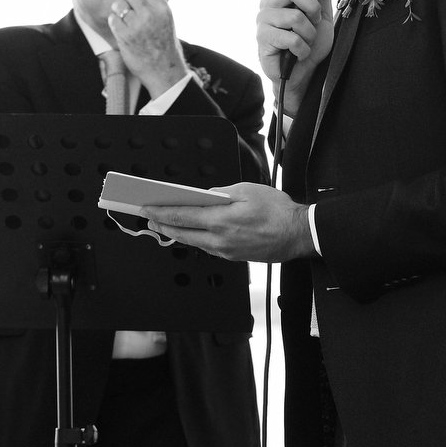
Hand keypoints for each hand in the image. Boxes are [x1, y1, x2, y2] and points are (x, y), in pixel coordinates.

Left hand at [107, 0, 187, 96]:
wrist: (164, 71)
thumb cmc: (164, 45)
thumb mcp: (167, 20)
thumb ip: (154, 5)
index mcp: (163, 9)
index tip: (137, 1)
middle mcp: (150, 15)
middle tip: (127, 8)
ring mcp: (137, 26)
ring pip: (118, 4)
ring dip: (118, 11)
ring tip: (124, 20)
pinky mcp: (125, 37)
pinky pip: (112, 19)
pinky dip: (114, 23)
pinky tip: (121, 30)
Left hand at [142, 181, 313, 263]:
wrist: (299, 235)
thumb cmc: (278, 211)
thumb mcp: (247, 190)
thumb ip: (221, 193)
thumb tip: (204, 196)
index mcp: (221, 221)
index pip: (181, 217)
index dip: (160, 213)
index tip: (146, 209)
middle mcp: (220, 240)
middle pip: (182, 234)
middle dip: (162, 225)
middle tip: (148, 219)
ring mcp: (226, 251)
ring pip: (193, 243)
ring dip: (176, 234)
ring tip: (164, 225)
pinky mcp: (233, 257)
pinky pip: (207, 248)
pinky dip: (194, 239)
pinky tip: (190, 232)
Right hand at [257, 0, 334, 115]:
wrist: (303, 72)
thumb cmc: (310, 42)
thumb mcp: (322, 14)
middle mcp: (270, 2)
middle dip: (312, 7)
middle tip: (314, 22)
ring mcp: (263, 19)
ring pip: (294, 16)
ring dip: (309, 34)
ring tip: (306, 42)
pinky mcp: (262, 38)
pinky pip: (291, 38)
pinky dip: (302, 49)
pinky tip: (298, 54)